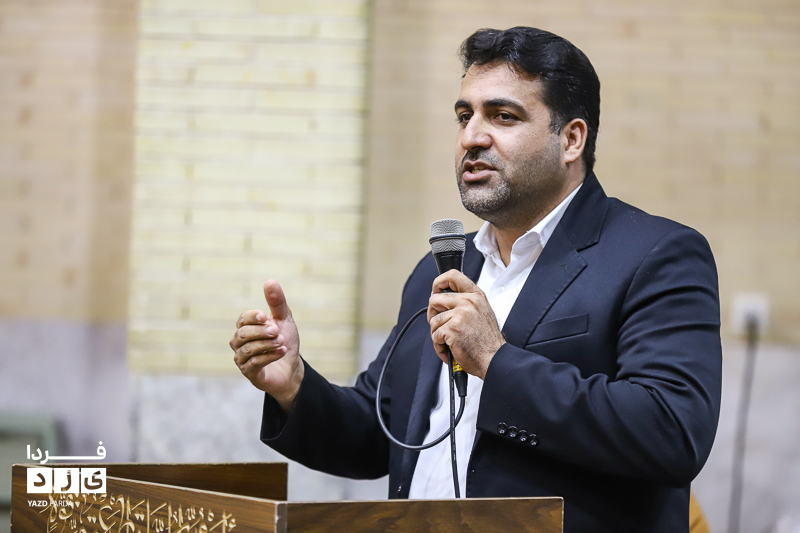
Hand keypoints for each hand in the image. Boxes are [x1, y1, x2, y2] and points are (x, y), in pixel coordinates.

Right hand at [230, 280, 303, 412]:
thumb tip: (270, 281)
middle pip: (242, 334)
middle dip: (261, 332)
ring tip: (282, 342)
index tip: (265, 316)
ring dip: (266, 344)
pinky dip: (268, 356)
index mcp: (246, 328)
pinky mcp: (250, 373)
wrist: (293, 368)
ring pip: (247, 349)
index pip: (242, 319)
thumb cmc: (285, 341)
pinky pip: (253, 364)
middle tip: (278, 331)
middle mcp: (240, 343)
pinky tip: (281, 352)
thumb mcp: (284, 319)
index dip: (252, 317)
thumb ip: (277, 302)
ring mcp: (242, 359)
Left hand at [427, 270, 505, 379]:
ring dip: (437, 334)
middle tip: (439, 325)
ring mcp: (460, 315)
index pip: (452, 275)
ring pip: (433, 320)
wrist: (494, 358)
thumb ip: (465, 302)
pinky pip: (435, 335)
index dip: (438, 282)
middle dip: (433, 314)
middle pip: (434, 299)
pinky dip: (439, 345)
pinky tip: (450, 349)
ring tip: (450, 341)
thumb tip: (441, 297)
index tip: (435, 291)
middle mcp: (468, 302)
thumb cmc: (487, 340)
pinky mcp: (452, 329)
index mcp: (475, 295)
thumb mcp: (482, 312)